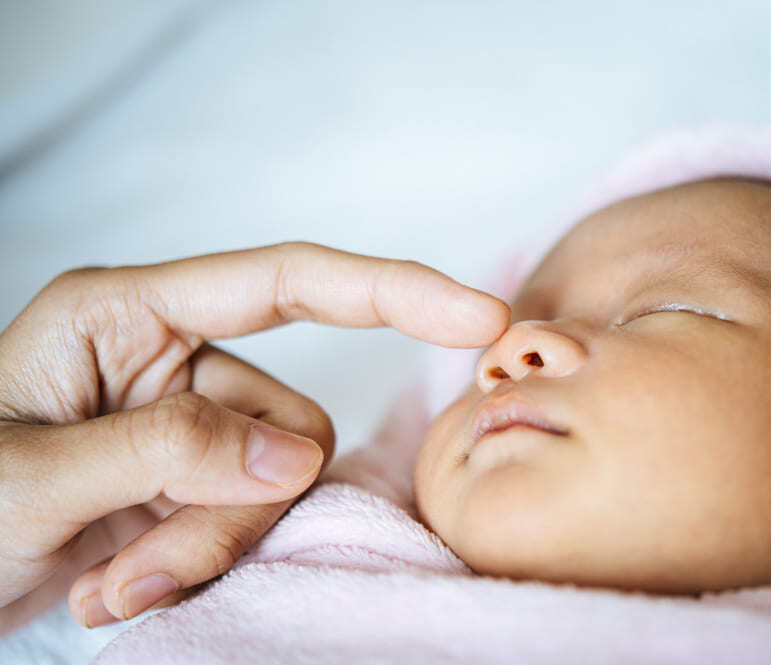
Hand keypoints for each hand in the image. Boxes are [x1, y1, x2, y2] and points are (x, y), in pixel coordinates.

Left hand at [0, 242, 507, 628]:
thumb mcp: (34, 475)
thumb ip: (171, 449)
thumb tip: (300, 454)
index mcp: (128, 316)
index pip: (286, 283)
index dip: (391, 291)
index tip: (476, 317)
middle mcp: (171, 360)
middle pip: (287, 420)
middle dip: (228, 508)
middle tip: (135, 570)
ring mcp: (188, 429)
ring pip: (276, 483)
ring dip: (204, 549)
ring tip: (115, 589)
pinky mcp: (192, 487)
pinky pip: (248, 522)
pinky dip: (195, 567)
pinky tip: (117, 593)